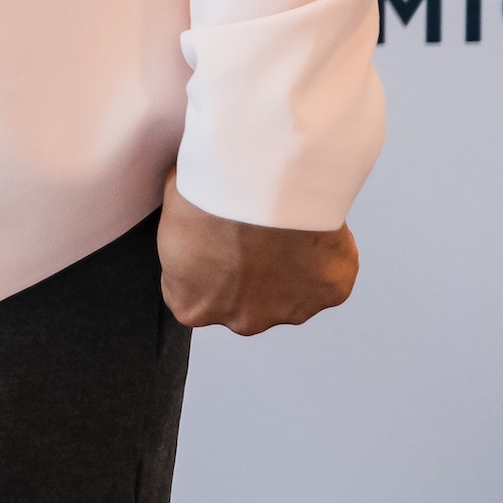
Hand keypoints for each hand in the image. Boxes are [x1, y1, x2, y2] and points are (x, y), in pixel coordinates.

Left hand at [159, 175, 355, 332]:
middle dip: (251, 272)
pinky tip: (310, 228)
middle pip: (247, 301)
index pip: (200, 295)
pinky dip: (324, 256)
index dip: (212, 262)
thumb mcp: (172, 218)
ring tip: (282, 226)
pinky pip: (327, 277)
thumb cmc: (209, 192)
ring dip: (289, 267)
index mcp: (193, 306)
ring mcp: (289, 311)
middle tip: (254, 232)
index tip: (220, 238)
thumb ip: (183, 245)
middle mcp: (242, 321)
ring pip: (290, 293)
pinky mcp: (329, 293)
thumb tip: (193, 228)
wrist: (258, 182)